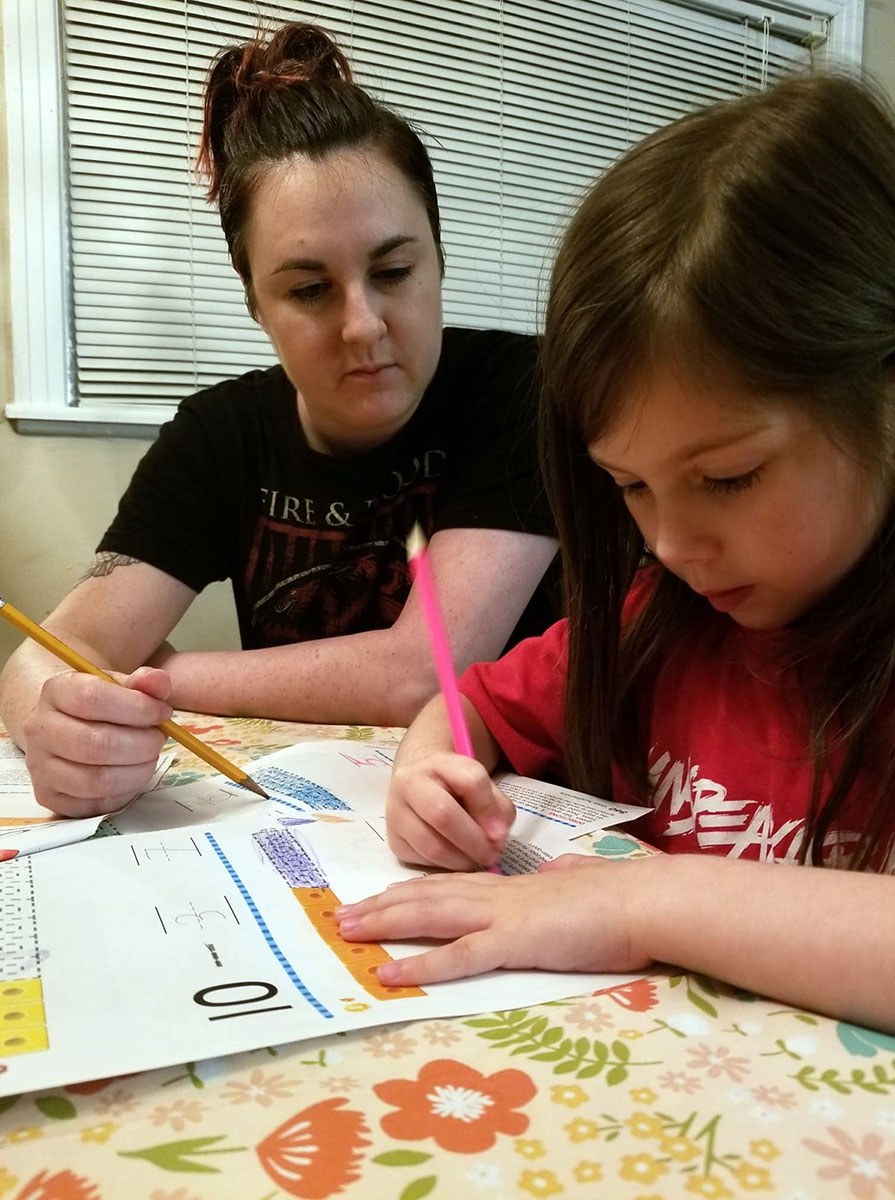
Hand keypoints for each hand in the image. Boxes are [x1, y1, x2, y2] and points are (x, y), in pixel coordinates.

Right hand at [22, 667, 172, 816]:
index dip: (137, 707)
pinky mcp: (50, 796)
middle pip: (96, 743)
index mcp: (55, 691)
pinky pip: (97, 803)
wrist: (68, 727)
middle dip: (142, 743)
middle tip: (159, 739)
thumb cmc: (102, 705)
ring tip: (149, 756)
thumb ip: (145, 682)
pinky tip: (133, 773)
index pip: (92, 698)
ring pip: (98, 779)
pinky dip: (126, 790)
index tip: (162, 712)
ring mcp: (40, 766)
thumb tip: (158, 681)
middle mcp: (39, 729)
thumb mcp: (122, 686)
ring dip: (138, 770)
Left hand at [336, 854, 658, 984]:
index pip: (451, 886)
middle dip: (383, 906)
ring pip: (432, 916)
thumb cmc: (623, 899)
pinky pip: (459, 956)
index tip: (381, 898)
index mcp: (514, 887)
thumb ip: (563, 881)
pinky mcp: (516, 942)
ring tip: (349, 933)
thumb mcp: (582, 885)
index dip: (412, 892)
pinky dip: (421, 965)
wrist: (648, 900)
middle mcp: (499, 895)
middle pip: (428, 896)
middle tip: (343, 916)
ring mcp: (504, 916)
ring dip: (386, 924)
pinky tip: (391, 973)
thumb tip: (557, 875)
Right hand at [386, 751, 514, 869]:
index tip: (500, 831)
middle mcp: (410, 783)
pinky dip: (446, 866)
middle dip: (473, 841)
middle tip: (490, 855)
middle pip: (443, 814)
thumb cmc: (456, 788)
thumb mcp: (481, 786)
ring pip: (431, 845)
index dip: (490, 809)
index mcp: (439, 763)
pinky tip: (456, 858)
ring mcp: (396, 813)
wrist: (419, 785)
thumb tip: (495, 839)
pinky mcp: (394, 840)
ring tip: (475, 859)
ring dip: (461, 859)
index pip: (470, 780)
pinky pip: (423, 860)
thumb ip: (497, 809)